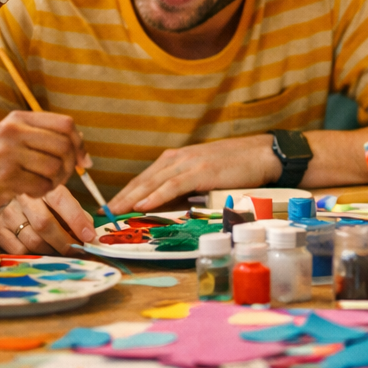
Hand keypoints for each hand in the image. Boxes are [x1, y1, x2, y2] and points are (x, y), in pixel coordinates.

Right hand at [0, 111, 85, 216]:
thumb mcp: (8, 139)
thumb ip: (40, 137)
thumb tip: (80, 145)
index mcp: (17, 119)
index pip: (65, 124)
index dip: (79, 143)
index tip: (82, 160)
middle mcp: (13, 132)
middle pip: (65, 145)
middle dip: (70, 166)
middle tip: (60, 177)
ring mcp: (9, 154)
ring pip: (56, 167)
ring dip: (55, 182)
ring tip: (40, 184)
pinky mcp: (6, 177)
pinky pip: (42, 186)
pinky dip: (40, 192)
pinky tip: (27, 192)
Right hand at [0, 186, 96, 254]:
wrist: (5, 204)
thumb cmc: (39, 204)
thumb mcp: (58, 201)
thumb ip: (75, 213)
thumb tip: (90, 233)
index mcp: (43, 186)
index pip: (61, 200)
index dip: (76, 219)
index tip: (89, 236)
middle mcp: (23, 197)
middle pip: (45, 224)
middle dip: (65, 241)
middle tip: (76, 250)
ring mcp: (8, 213)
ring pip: (33, 240)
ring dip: (51, 250)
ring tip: (60, 251)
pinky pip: (19, 250)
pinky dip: (34, 255)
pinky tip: (40, 251)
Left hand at [110, 136, 279, 212]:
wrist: (263, 155)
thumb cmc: (237, 167)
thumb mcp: (205, 176)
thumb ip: (184, 188)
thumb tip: (165, 206)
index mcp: (178, 158)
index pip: (146, 177)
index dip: (127, 192)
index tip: (112, 206)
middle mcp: (179, 158)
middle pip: (144, 179)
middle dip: (123, 196)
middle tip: (104, 212)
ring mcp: (190, 163)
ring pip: (154, 182)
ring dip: (132, 197)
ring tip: (115, 211)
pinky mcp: (202, 171)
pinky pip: (173, 185)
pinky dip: (156, 195)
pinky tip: (142, 205)